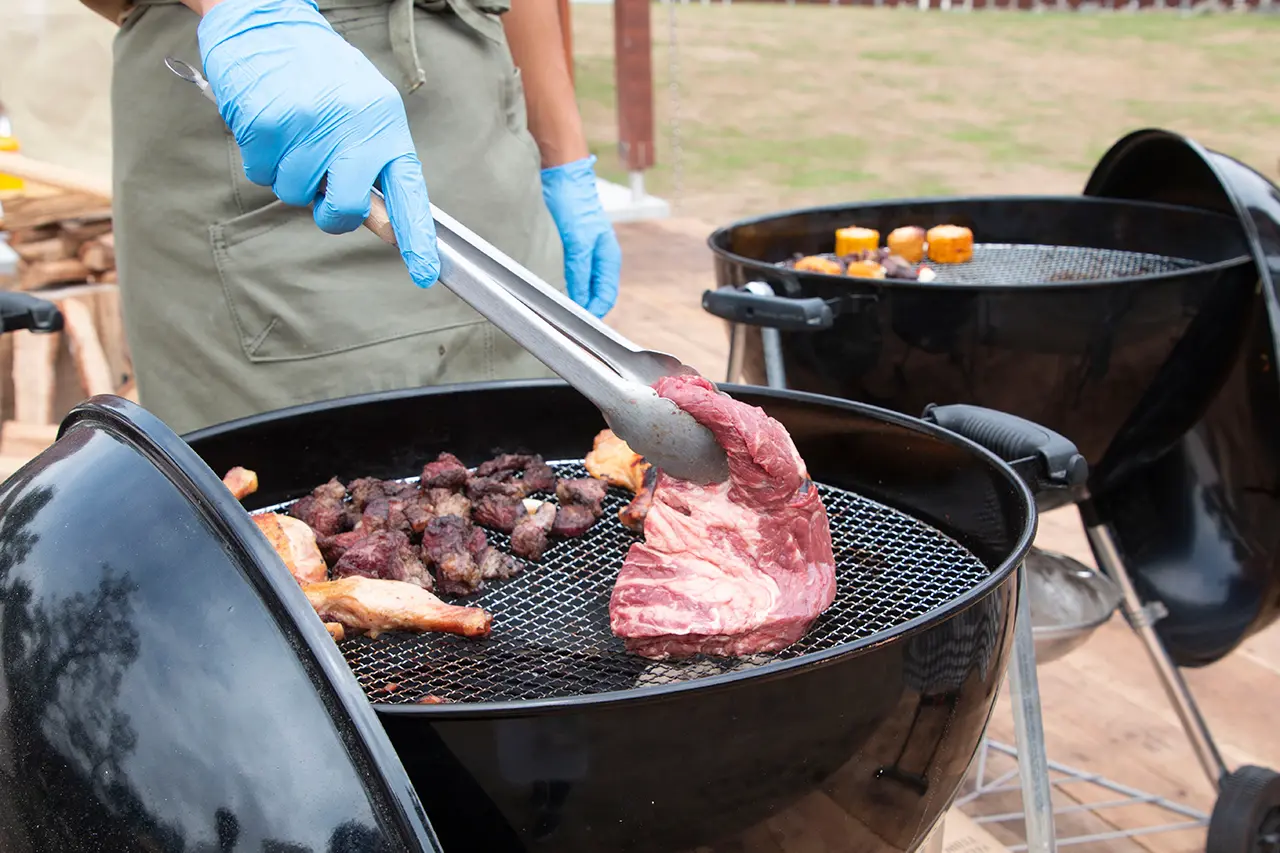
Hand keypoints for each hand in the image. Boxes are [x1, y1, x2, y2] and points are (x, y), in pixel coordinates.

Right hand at [197, 0, 439, 287]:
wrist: (267, 21)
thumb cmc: (319, 74)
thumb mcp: (362, 110)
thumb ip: (372, 163)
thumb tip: (382, 223)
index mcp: (384, 124)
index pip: (408, 191)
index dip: (415, 236)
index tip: (425, 271)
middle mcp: (351, 126)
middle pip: (345, 208)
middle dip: (331, 210)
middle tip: (320, 185)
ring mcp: (308, 126)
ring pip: (296, 194)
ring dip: (289, 174)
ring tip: (292, 133)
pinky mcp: (268, 124)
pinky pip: (263, 172)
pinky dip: (262, 157)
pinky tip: (269, 124)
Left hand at [540, 156, 621, 317]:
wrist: (562, 176)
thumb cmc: (575, 204)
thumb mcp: (578, 242)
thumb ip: (580, 272)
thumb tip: (581, 302)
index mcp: (608, 258)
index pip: (606, 297)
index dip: (593, 313)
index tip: (576, 324)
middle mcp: (599, 259)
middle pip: (594, 295)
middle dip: (581, 309)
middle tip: (562, 320)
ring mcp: (585, 254)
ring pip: (580, 287)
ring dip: (570, 297)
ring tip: (554, 308)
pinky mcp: (570, 249)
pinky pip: (569, 275)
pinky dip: (561, 284)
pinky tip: (549, 289)